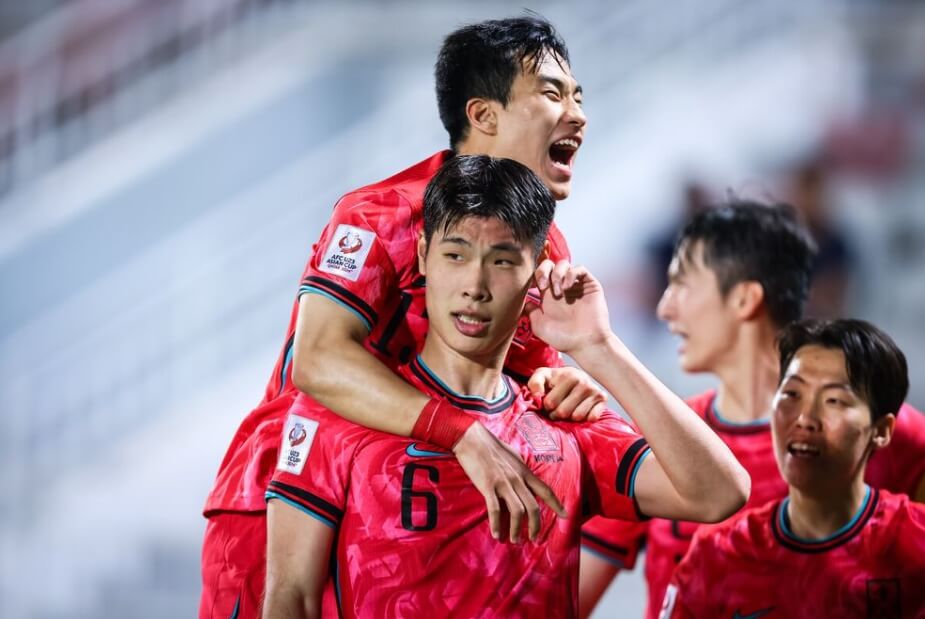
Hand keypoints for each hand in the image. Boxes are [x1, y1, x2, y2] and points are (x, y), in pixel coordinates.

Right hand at [453, 422, 567, 542]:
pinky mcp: (487, 486)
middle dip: (535, 526)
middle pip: (533, 507)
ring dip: (516, 529)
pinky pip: (494, 509)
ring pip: (517, 511)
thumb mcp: (513, 457)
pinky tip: (496, 534)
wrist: (472, 439)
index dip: (557, 505)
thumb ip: (520, 471)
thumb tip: (526, 480)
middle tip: (533, 538)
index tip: (565, 516)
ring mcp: (503, 483)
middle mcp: (517, 479)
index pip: (546, 491)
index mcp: (525, 472)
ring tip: (515, 540)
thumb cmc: (491, 446)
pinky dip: (496, 524)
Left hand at [527, 366, 606, 421]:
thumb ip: (535, 383)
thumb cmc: (555, 380)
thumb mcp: (542, 376)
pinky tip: (581, 410)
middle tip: (557, 408)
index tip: (549, 401)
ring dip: (570, 418)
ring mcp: (594, 390)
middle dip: (557, 414)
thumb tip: (537, 396)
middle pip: (563, 412)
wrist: (575, 377)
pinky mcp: (603, 399)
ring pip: (577, 417)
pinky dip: (585, 418)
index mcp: (567, 375)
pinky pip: (592, 418)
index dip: (546, 406)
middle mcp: (583, 381)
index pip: (550, 403)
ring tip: (568, 409)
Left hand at [529, 259, 611, 355]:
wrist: (585, 343)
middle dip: (543, 270)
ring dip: (557, 274)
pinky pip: (579, 269)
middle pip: (549, 265)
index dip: (534, 275)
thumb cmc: (564, 339)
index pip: (539, 275)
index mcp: (548, 296)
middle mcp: (561, 288)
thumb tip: (523, 301)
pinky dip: (571, 274)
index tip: (532, 285)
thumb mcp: (539, 326)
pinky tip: (568, 287)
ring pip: (563, 264)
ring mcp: (575, 286)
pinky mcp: (589, 285)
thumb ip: (530, 311)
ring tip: (559, 292)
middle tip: (543, 285)